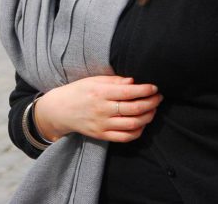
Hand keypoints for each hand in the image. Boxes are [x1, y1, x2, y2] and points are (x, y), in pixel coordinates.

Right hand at [33, 76, 161, 142]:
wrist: (59, 110)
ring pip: (133, 124)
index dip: (145, 90)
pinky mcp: (102, 135)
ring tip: (152, 109)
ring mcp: (102, 124)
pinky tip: (142, 124)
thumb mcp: (92, 80)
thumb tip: (133, 81)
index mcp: (100, 93)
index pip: (128, 92)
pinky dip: (138, 131)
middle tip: (158, 98)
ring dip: (147, 117)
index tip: (154, 87)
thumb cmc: (77, 91)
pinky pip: (125, 137)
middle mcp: (102, 109)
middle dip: (151, 103)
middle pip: (134, 108)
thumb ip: (113, 80)